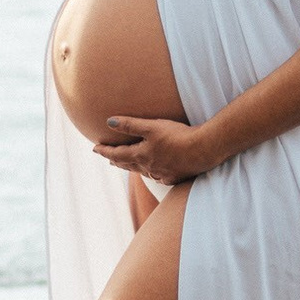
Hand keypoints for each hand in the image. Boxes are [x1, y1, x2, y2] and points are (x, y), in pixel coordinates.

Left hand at [94, 116, 215, 184]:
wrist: (203, 150)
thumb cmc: (177, 136)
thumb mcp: (151, 126)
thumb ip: (130, 124)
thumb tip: (108, 122)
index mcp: (141, 155)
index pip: (117, 154)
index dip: (105, 151)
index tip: (95, 148)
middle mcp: (149, 168)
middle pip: (128, 164)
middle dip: (117, 160)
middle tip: (109, 159)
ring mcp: (162, 174)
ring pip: (142, 172)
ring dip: (133, 168)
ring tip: (129, 165)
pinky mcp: (175, 177)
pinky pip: (158, 177)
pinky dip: (151, 173)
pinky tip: (155, 173)